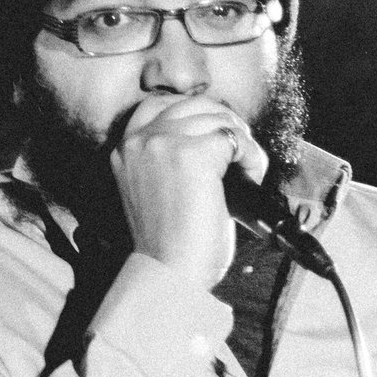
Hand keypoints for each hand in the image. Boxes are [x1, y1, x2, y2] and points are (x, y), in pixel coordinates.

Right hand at [111, 95, 266, 286]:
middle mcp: (139, 141)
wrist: (171, 272)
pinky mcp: (193, 154)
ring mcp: (163, 144)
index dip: (197, 113)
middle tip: (240, 151)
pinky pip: (236, 139)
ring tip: (247, 169)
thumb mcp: (157, 188)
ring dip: (242, 142)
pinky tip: (251, 177)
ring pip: (219, 118)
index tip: (218, 136)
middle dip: (225, 122)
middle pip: (195, 103)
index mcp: (124, 149)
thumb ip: (170, 156)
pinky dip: (252, 157)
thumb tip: (214, 132)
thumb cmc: (172, 242)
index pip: (160, 104)